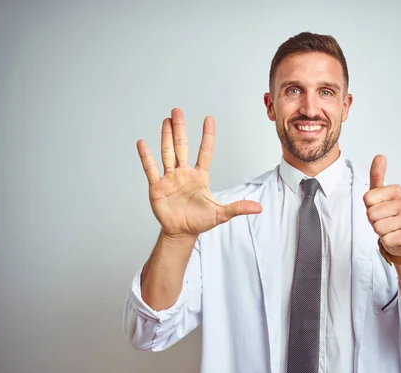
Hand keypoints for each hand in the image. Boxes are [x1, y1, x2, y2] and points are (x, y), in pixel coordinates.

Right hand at [137, 108, 261, 238]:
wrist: (181, 233)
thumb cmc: (200, 221)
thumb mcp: (221, 214)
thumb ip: (238, 208)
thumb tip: (258, 208)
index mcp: (200, 176)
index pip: (205, 151)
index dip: (207, 135)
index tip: (208, 119)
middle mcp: (184, 173)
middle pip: (182, 146)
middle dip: (180, 128)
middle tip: (177, 111)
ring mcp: (170, 178)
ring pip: (167, 153)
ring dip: (166, 136)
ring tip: (166, 120)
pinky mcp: (157, 186)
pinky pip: (151, 169)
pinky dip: (146, 157)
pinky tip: (142, 144)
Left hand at [363, 154, 400, 256]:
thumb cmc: (388, 215)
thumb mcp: (380, 194)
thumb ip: (377, 176)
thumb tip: (380, 156)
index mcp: (397, 190)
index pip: (367, 199)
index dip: (369, 207)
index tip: (378, 208)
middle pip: (371, 213)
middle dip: (373, 220)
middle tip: (384, 220)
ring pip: (378, 227)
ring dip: (380, 231)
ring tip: (389, 228)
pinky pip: (386, 239)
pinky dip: (387, 241)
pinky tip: (395, 237)